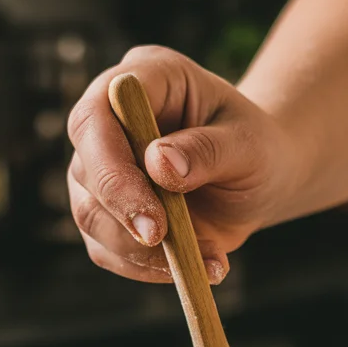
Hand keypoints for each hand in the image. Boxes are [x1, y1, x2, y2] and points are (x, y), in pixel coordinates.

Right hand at [67, 46, 301, 283]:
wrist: (261, 177)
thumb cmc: (258, 148)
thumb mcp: (250, 144)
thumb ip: (208, 150)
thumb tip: (159, 164)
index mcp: (145, 78)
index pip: (98, 114)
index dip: (113, 166)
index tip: (153, 217)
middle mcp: (111, 120)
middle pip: (86, 168)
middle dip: (124, 215)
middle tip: (166, 244)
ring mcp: (102, 167)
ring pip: (91, 215)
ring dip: (142, 251)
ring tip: (208, 259)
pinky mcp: (108, 211)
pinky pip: (108, 249)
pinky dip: (148, 269)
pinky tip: (198, 268)